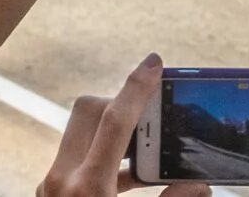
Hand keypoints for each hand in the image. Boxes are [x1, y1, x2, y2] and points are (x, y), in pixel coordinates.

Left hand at [40, 56, 206, 196]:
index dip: (137, 88)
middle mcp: (63, 179)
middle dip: (121, 104)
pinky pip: (78, 157)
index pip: (114, 122)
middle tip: (152, 116)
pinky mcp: (51, 190)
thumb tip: (198, 184)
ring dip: (113, 130)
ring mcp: (51, 183)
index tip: (154, 63)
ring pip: (80, 131)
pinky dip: (104, 156)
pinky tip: (131, 172)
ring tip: (147, 143)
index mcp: (89, 188)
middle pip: (88, 112)